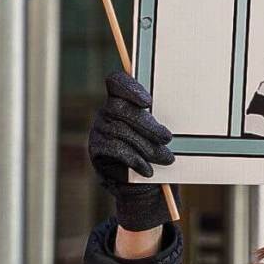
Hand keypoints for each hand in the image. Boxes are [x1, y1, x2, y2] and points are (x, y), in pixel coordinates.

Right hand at [88, 71, 174, 231]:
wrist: (140, 182)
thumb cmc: (154, 149)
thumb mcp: (158, 133)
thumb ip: (158, 121)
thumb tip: (167, 125)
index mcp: (122, 98)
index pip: (116, 82)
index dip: (129, 88)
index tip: (148, 103)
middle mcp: (106, 111)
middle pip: (120, 108)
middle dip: (146, 124)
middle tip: (167, 138)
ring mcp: (98, 129)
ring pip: (119, 131)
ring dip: (146, 146)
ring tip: (166, 158)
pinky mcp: (96, 148)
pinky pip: (114, 149)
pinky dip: (134, 159)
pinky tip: (147, 169)